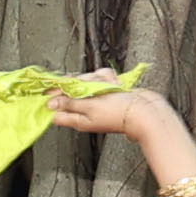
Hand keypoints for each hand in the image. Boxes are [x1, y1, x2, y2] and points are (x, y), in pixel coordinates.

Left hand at [38, 75, 177, 140]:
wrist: (145, 110)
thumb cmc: (118, 112)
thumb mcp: (89, 107)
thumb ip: (69, 104)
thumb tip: (50, 104)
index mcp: (78, 118)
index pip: (56, 109)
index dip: (53, 96)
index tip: (52, 86)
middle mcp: (86, 109)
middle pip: (71, 89)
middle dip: (80, 82)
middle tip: (92, 85)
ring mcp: (97, 99)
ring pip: (87, 79)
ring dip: (97, 79)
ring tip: (110, 87)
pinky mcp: (109, 91)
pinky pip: (102, 77)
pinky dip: (109, 79)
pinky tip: (116, 85)